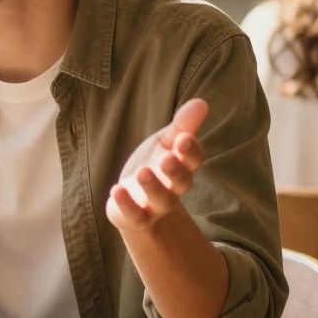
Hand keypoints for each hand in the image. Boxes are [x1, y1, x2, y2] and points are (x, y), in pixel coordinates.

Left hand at [106, 99, 208, 232]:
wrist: (134, 197)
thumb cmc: (154, 162)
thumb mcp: (166, 141)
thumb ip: (183, 125)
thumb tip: (201, 102)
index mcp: (183, 166)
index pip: (195, 160)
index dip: (191, 151)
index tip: (183, 138)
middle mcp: (174, 188)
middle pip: (182, 183)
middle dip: (176, 171)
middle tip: (167, 158)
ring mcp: (156, 205)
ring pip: (161, 200)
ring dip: (152, 186)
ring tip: (143, 172)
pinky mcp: (136, 216)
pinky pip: (134, 214)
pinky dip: (126, 204)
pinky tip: (116, 190)